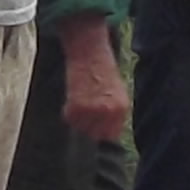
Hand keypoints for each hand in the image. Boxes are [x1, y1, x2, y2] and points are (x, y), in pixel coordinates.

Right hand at [58, 18, 129, 142]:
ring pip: (81, 128)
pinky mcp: (75, 106)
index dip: (101, 133)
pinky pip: (69, 119)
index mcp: (121, 109)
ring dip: (78, 120)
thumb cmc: (103, 71)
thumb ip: (113, 115)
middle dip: (89, 127)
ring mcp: (92, 110)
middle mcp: (108, 112)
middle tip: (86, 114)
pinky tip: (74, 97)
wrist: (90, 52)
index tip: (95, 129)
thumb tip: (105, 136)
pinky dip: (68, 111)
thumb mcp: (117, 94)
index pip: (111, 136)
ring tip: (81, 101)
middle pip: (95, 136)